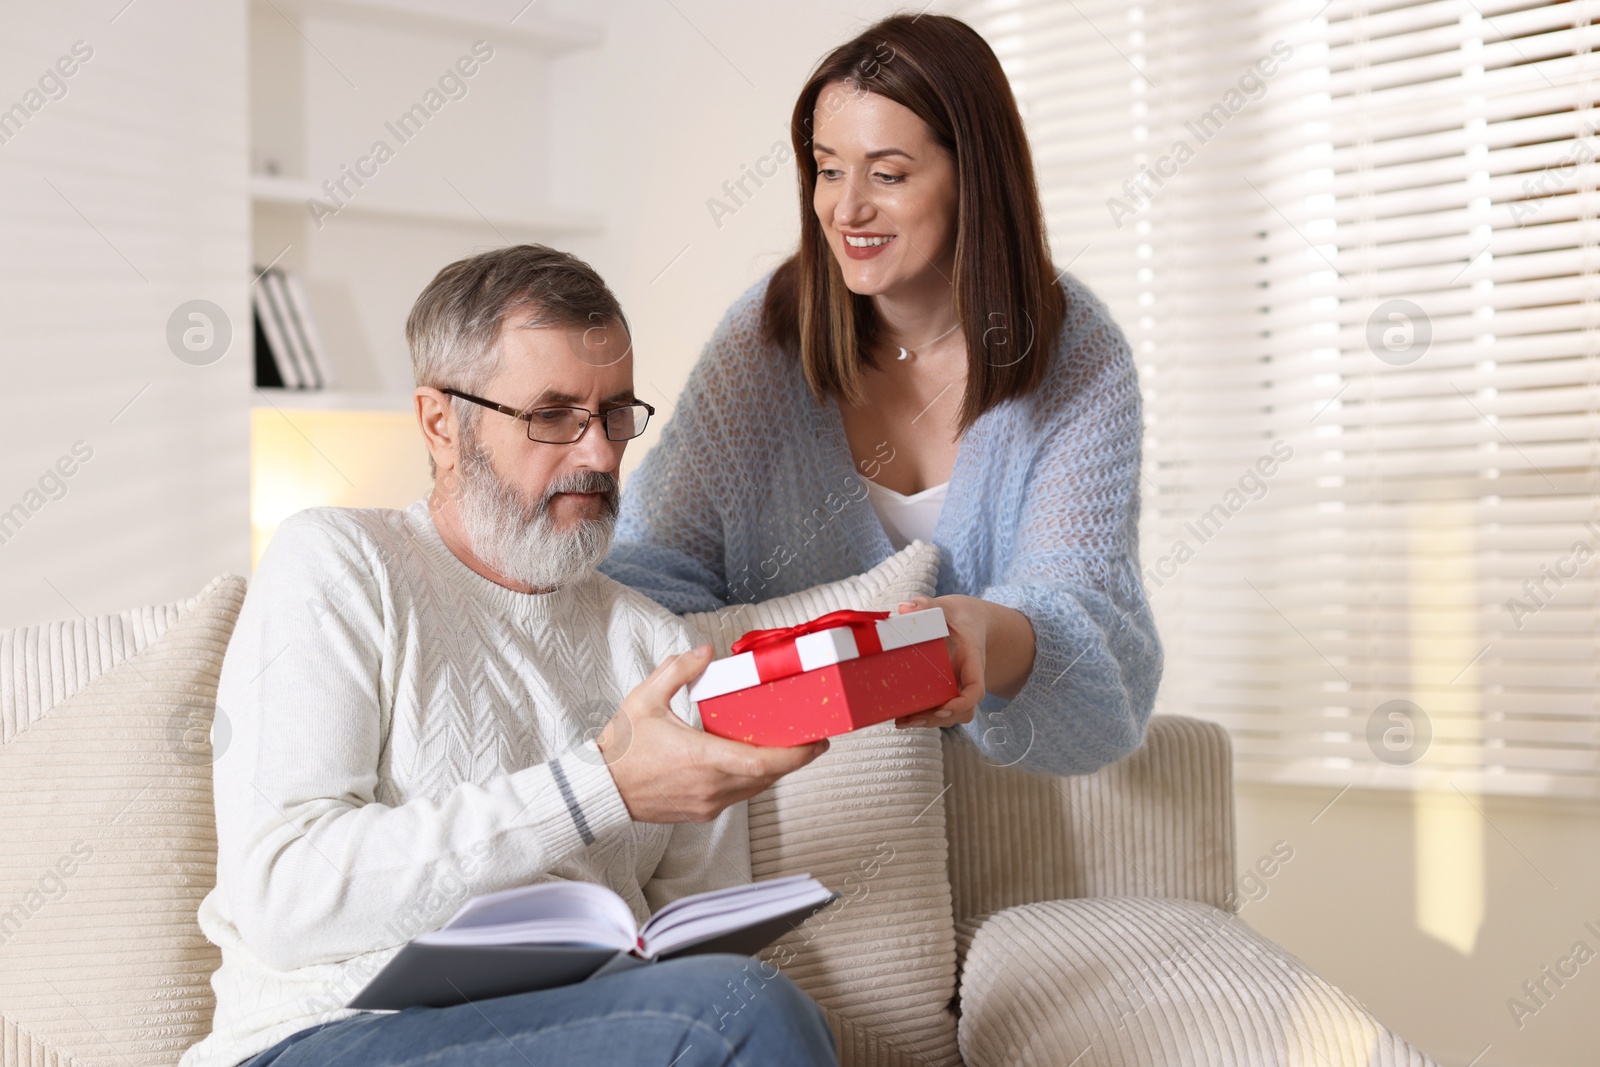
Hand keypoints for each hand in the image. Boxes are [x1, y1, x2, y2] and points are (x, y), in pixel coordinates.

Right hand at [597, 645, 829, 822]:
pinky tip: (755, 760)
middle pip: (768, 776)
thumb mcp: (644, 698)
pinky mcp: (702, 812)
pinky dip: (753, 779)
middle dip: (795, 759)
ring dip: (775, 769)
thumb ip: (678, 670)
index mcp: (700, 758)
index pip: (761, 762)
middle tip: (814, 738)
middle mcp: (709, 787)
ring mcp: (707, 803)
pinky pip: (739, 796)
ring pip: (756, 788)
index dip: (795, 755)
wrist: (600, 790)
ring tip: (791, 746)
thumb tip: (705, 652)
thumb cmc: (621, 746)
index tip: (817, 741)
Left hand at [893, 595, 986, 729]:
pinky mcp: (947, 689)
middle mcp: (968, 678)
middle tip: (911, 718)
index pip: (976, 688)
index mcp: (972, 659)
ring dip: (930, 721)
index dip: (962, 703)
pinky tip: (903, 717)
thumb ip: (927, 605)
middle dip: (938, 718)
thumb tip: (904, 608)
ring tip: (903, 721)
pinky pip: (942, 709)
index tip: (942, 709)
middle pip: (963, 709)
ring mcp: (958, 685)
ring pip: (953, 714)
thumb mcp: (946, 606)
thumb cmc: (960, 614)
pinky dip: (926, 716)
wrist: (973, 621)